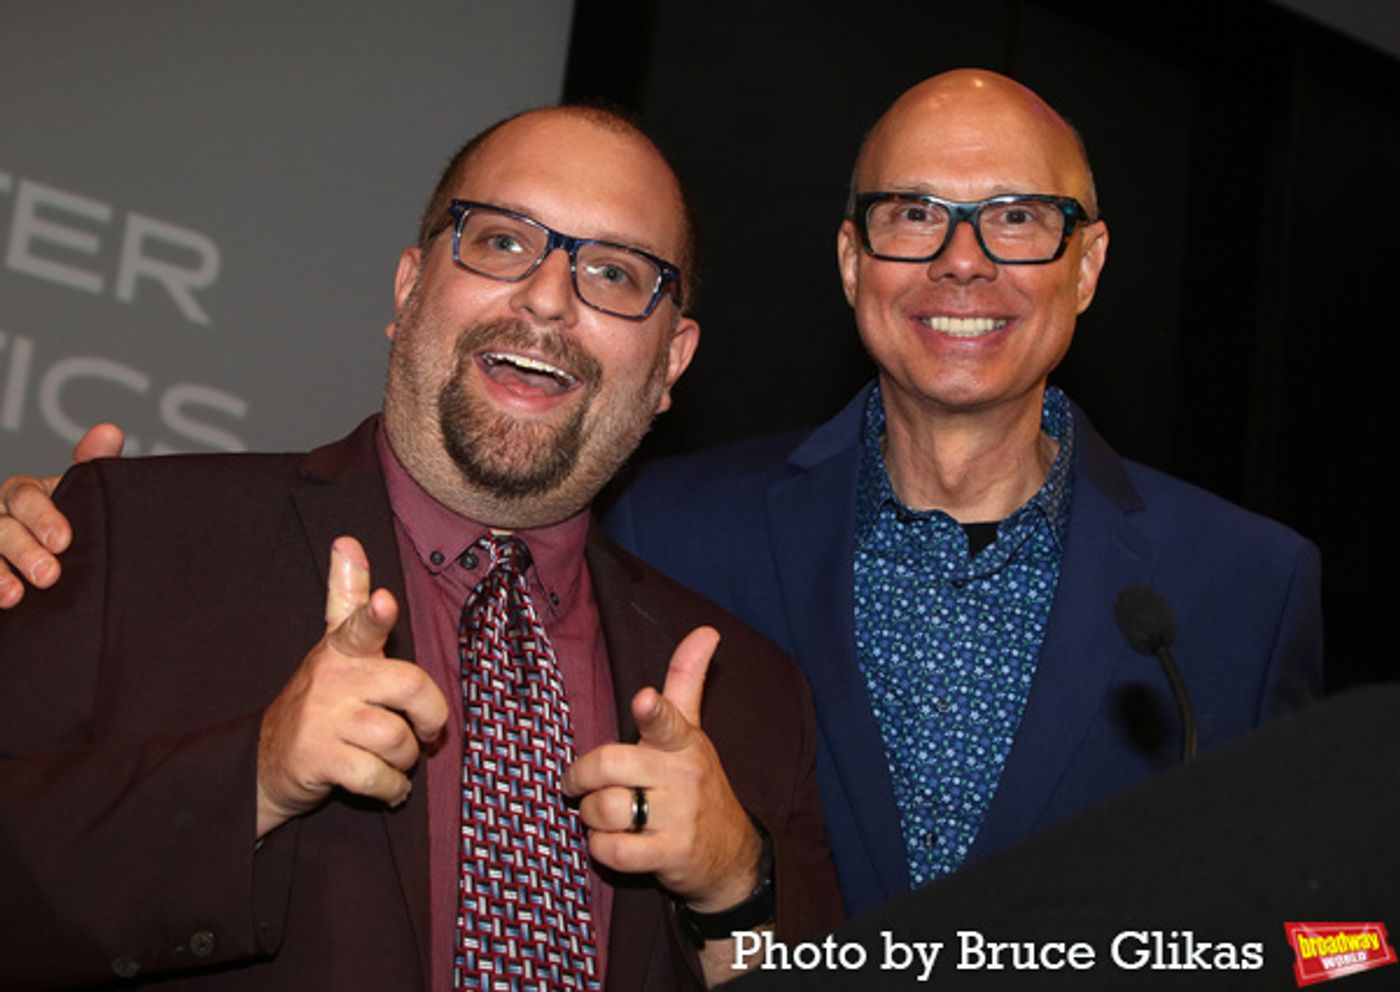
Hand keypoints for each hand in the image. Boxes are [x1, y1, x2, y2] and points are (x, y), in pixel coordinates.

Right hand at [0, 423, 124, 607]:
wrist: (59, 568)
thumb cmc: (70, 525)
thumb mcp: (81, 496)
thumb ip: (93, 466)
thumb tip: (108, 430)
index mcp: (25, 494)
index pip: (26, 497)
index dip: (43, 518)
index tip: (64, 541)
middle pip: (1, 528)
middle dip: (23, 551)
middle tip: (49, 576)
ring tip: (14, 597)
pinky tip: (1, 604)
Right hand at [255, 536, 448, 837]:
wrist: (264, 765)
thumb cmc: (320, 702)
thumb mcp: (332, 650)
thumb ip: (348, 599)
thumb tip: (347, 539)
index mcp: (342, 650)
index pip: (358, 626)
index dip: (375, 615)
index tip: (386, 603)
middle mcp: (332, 680)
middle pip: (410, 687)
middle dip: (431, 717)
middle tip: (425, 732)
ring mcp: (323, 721)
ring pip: (398, 739)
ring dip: (407, 761)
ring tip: (393, 761)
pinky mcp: (319, 761)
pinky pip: (378, 777)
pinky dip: (392, 790)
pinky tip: (385, 788)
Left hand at [563, 626, 761, 911]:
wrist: (729, 853)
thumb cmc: (696, 782)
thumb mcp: (693, 730)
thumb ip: (686, 679)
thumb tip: (706, 629)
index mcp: (681, 741)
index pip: (666, 719)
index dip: (651, 710)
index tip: (643, 700)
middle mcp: (681, 775)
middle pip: (607, 765)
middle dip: (580, 778)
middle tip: (579, 784)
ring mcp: (677, 817)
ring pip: (604, 809)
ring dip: (591, 816)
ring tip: (606, 816)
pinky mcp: (668, 855)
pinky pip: (611, 850)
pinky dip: (601, 847)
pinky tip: (616, 842)